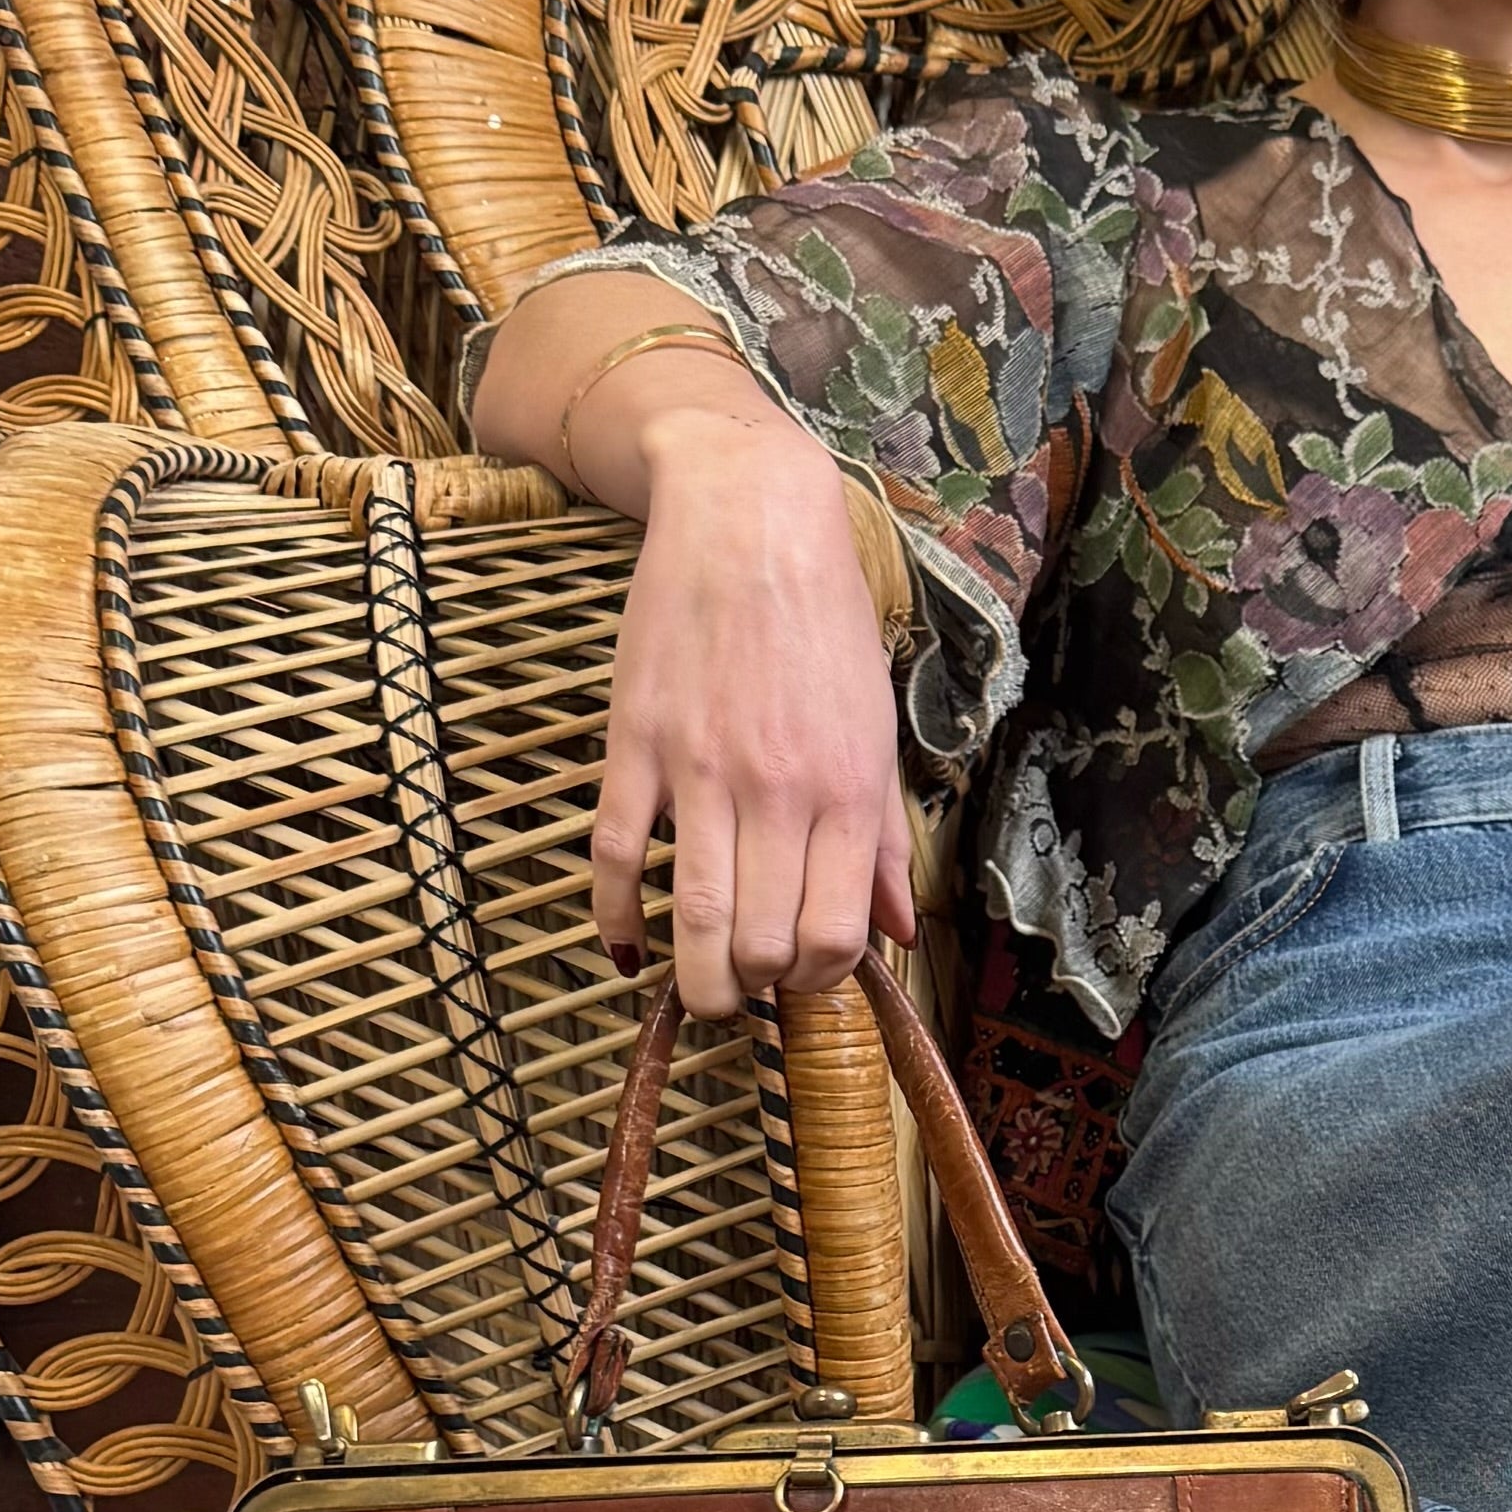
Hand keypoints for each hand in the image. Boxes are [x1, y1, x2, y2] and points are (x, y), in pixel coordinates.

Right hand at [586, 393, 914, 1015]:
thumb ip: (884, 838)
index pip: (836, 935)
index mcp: (847, 791)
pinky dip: (615, 917)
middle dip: (758, 991)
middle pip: (764, 944)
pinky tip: (627, 945)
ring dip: (697, 979)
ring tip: (703, 990)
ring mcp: (699, 771)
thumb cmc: (823, 625)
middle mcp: (778, 791)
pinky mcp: (634, 744)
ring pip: (693, 917)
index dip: (821, 979)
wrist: (748, 521)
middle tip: (753, 984)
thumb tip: (897, 931)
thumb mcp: (875, 728)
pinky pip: (614, 855)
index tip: (809, 974)